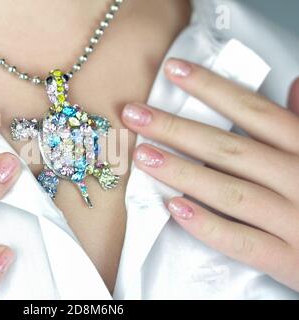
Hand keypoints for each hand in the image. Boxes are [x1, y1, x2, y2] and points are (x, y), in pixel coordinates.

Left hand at [122, 58, 298, 291]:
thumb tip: (293, 84)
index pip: (253, 110)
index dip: (211, 88)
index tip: (173, 70)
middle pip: (230, 148)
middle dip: (178, 129)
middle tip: (135, 115)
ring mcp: (295, 221)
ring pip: (230, 192)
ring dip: (182, 172)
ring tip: (142, 156)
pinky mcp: (288, 259)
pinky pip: (241, 241)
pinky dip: (206, 225)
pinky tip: (173, 208)